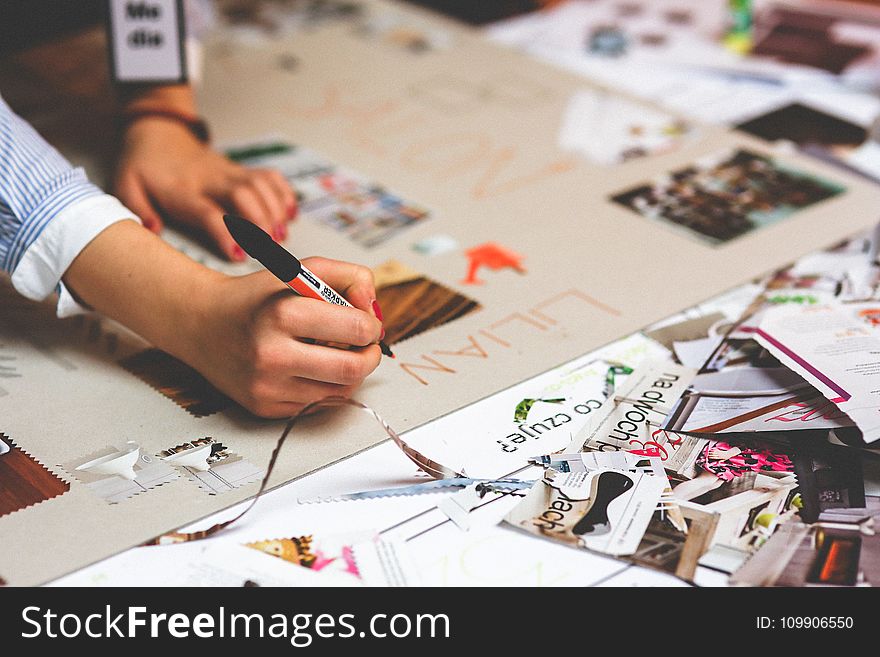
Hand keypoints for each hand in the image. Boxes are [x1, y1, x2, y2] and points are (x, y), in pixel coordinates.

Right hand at [64, 222, 384, 418]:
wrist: (202, 324)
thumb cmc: (256, 298)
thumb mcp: (300, 270)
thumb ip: (348, 276)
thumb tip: (373, 308)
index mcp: (282, 313)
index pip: (356, 329)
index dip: (371, 324)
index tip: (367, 320)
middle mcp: (272, 354)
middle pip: (352, 369)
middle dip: (370, 355)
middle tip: (366, 344)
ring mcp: (267, 386)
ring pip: (340, 392)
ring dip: (350, 373)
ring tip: (338, 352)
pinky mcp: (264, 407)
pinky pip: (317, 405)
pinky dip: (327, 387)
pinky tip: (315, 368)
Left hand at [114, 118, 296, 259]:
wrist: (159, 132)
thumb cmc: (144, 167)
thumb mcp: (127, 186)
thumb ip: (137, 209)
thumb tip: (153, 229)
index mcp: (181, 189)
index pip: (208, 211)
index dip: (225, 233)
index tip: (238, 254)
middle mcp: (210, 179)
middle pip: (243, 195)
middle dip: (261, 222)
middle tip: (270, 248)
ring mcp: (229, 171)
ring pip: (260, 185)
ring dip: (276, 211)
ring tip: (281, 236)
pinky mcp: (241, 169)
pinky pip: (270, 176)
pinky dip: (284, 194)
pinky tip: (290, 214)